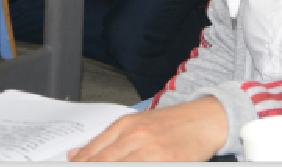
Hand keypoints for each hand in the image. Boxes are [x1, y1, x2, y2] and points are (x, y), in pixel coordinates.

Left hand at [69, 98, 227, 161]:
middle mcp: (137, 137)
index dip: (81, 164)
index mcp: (126, 125)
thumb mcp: (136, 124)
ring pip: (121, 165)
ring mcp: (153, 151)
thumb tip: (74, 155)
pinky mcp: (170, 160)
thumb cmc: (172, 123)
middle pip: (104, 163)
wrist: (206, 118)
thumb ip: (105, 141)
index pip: (92, 154)